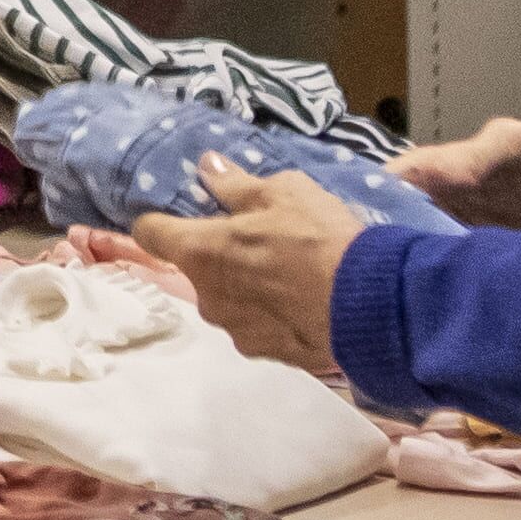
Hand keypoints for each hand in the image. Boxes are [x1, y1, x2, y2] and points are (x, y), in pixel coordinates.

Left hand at [131, 159, 372, 376]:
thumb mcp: (284, 192)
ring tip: (290, 276)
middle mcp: (206, 296)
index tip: (181, 215)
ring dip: (246, 288)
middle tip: (263, 242)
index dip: (161, 221)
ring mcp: (233, 329)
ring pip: (227, 300)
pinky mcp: (263, 353)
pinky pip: (256, 326)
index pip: (150, 232)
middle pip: (197, 269)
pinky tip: (303, 305)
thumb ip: (237, 183)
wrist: (370, 306)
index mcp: (201, 251)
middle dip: (221, 256)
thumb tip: (206, 166)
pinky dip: (271, 316)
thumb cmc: (320, 239)